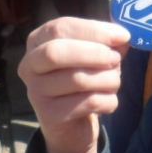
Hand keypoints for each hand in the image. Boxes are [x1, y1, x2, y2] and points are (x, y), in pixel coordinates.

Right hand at [19, 17, 130, 152]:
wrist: (72, 124)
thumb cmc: (83, 78)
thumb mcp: (93, 54)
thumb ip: (106, 41)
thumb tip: (122, 36)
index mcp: (37, 41)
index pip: (60, 28)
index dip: (93, 30)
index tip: (122, 35)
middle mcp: (29, 65)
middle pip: (56, 53)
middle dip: (94, 53)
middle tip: (116, 59)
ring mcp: (36, 92)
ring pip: (77, 80)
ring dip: (107, 79)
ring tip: (114, 81)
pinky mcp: (50, 116)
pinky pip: (88, 102)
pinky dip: (108, 100)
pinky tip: (109, 100)